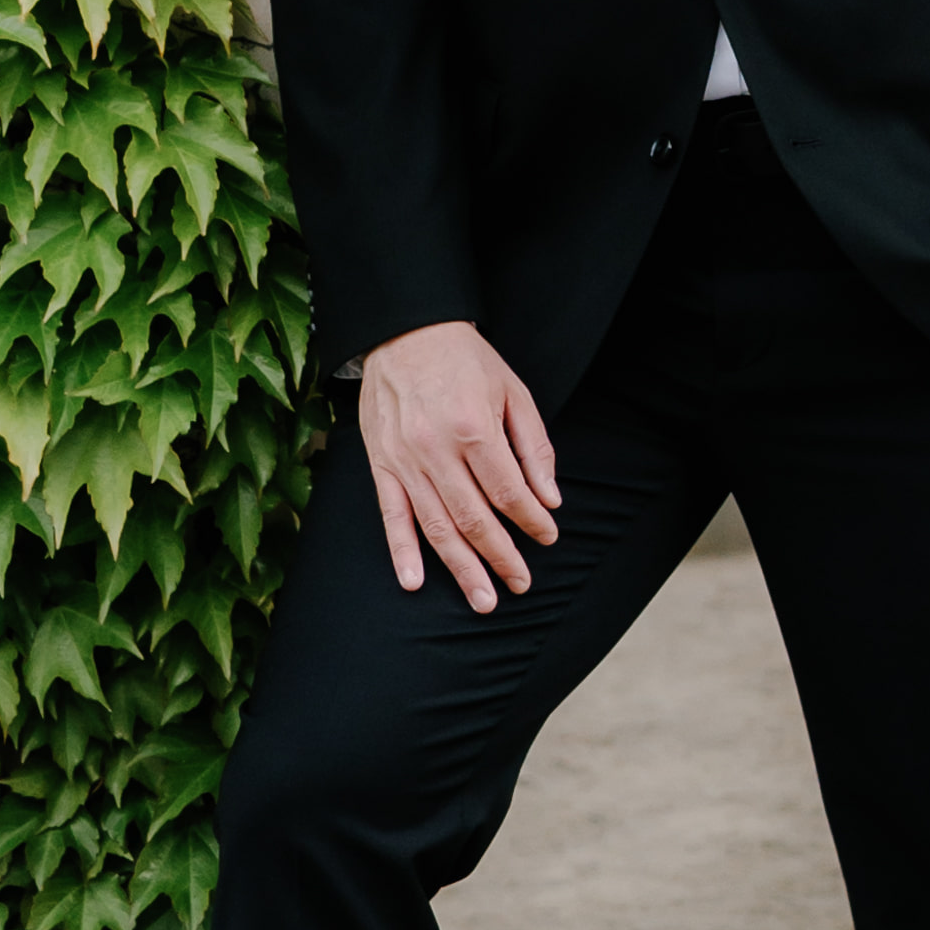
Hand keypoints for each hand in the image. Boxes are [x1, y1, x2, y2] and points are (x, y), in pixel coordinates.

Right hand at [357, 317, 560, 609]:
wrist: (404, 329)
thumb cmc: (465, 360)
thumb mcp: (513, 391)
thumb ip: (533, 446)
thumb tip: (549, 498)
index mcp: (474, 428)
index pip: (508, 492)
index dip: (531, 520)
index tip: (547, 537)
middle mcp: (436, 450)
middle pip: (473, 518)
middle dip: (501, 557)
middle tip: (520, 585)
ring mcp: (404, 461)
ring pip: (435, 526)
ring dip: (460, 568)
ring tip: (482, 599)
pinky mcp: (380, 464)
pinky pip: (391, 515)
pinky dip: (401, 551)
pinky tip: (415, 583)